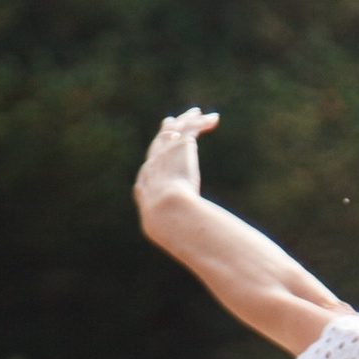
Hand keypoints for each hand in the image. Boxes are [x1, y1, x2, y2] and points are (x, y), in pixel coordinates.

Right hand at [134, 108, 216, 231]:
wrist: (166, 211)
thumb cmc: (167, 227)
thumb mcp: (170, 231)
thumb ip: (177, 233)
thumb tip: (188, 245)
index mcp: (145, 187)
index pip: (149, 166)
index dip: (155, 157)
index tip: (159, 153)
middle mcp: (152, 166)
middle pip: (158, 142)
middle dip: (165, 132)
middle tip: (170, 122)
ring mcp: (164, 153)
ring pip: (175, 130)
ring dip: (186, 121)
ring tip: (197, 113)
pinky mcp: (180, 144)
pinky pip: (191, 127)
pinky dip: (201, 122)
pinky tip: (213, 119)